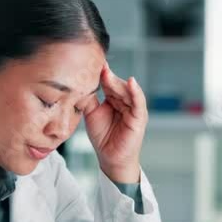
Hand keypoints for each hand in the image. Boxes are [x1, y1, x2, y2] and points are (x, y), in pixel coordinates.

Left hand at [82, 63, 148, 183]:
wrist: (110, 158)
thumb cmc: (102, 137)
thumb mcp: (92, 114)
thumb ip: (89, 99)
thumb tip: (81, 83)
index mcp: (114, 100)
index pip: (108, 84)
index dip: (101, 74)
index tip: (92, 63)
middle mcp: (125, 102)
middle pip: (117, 85)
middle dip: (108, 76)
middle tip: (98, 66)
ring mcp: (133, 108)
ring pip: (126, 90)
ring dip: (117, 81)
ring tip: (107, 74)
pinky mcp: (139, 117)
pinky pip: (138, 102)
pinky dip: (135, 91)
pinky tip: (130, 82)